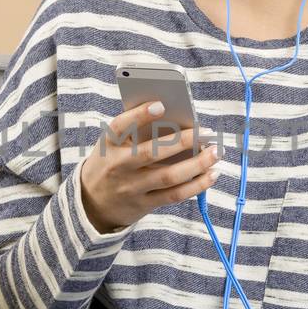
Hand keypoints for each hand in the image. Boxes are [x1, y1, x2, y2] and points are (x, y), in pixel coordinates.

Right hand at [80, 99, 219, 232]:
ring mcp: (132, 187)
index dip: (138, 115)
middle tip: (207, 131)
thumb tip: (178, 120)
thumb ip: (135, 133)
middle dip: (183, 141)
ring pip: (169, 177)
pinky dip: (197, 185)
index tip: (161, 105)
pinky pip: (175, 195)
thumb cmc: (110, 163)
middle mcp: (119, 166)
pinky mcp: (145, 204)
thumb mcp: (112, 146)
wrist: (91, 203)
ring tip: (215, 152)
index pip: (120, 126)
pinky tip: (212, 174)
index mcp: (109, 144)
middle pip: (152, 153)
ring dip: (197, 164)